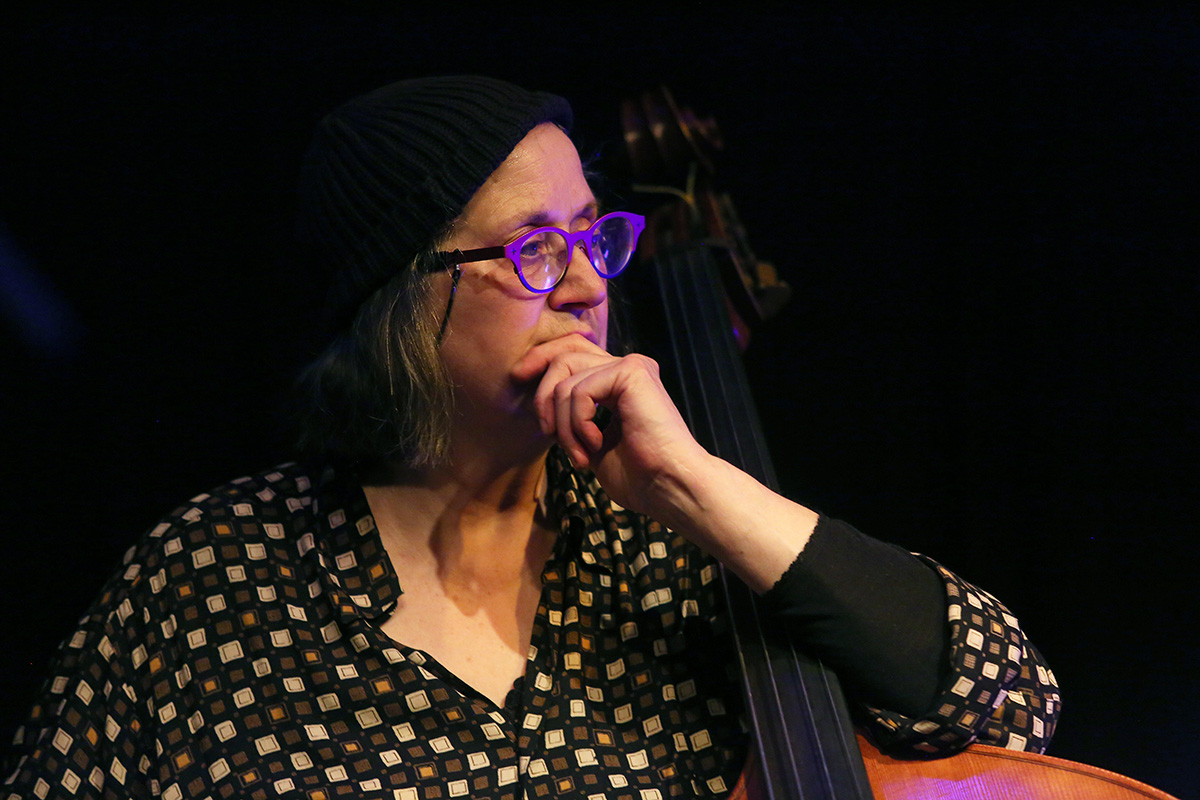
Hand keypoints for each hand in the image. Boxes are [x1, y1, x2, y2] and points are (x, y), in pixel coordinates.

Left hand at [511, 336, 710, 518]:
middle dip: (542, 391)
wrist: (670, 487)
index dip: (541, 361)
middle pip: (564, 354)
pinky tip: (595, 446)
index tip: (517, 379)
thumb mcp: (593, 444)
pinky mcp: (632, 372)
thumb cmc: (639, 477)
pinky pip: (579, 391)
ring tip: (581, 455)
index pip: (572, 353)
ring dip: (563, 425)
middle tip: (546, 432)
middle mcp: (627, 367)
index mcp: (620, 382)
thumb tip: (543, 408)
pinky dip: (577, 424)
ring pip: (566, 379)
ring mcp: (631, 366)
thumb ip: (573, 420)